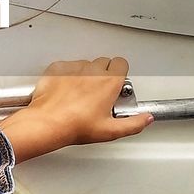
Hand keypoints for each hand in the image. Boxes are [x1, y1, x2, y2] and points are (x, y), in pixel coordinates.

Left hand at [0, 56, 152, 161]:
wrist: (47, 122)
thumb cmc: (75, 126)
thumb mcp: (111, 131)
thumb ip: (134, 123)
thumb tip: (146, 118)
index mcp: (109, 82)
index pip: (122, 63)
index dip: (120, 73)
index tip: (117, 84)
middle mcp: (92, 71)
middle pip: (104, 62)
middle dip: (104, 74)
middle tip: (99, 92)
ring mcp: (73, 67)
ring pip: (85, 64)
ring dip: (85, 74)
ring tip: (80, 94)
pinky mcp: (57, 68)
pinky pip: (66, 66)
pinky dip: (67, 75)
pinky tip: (65, 90)